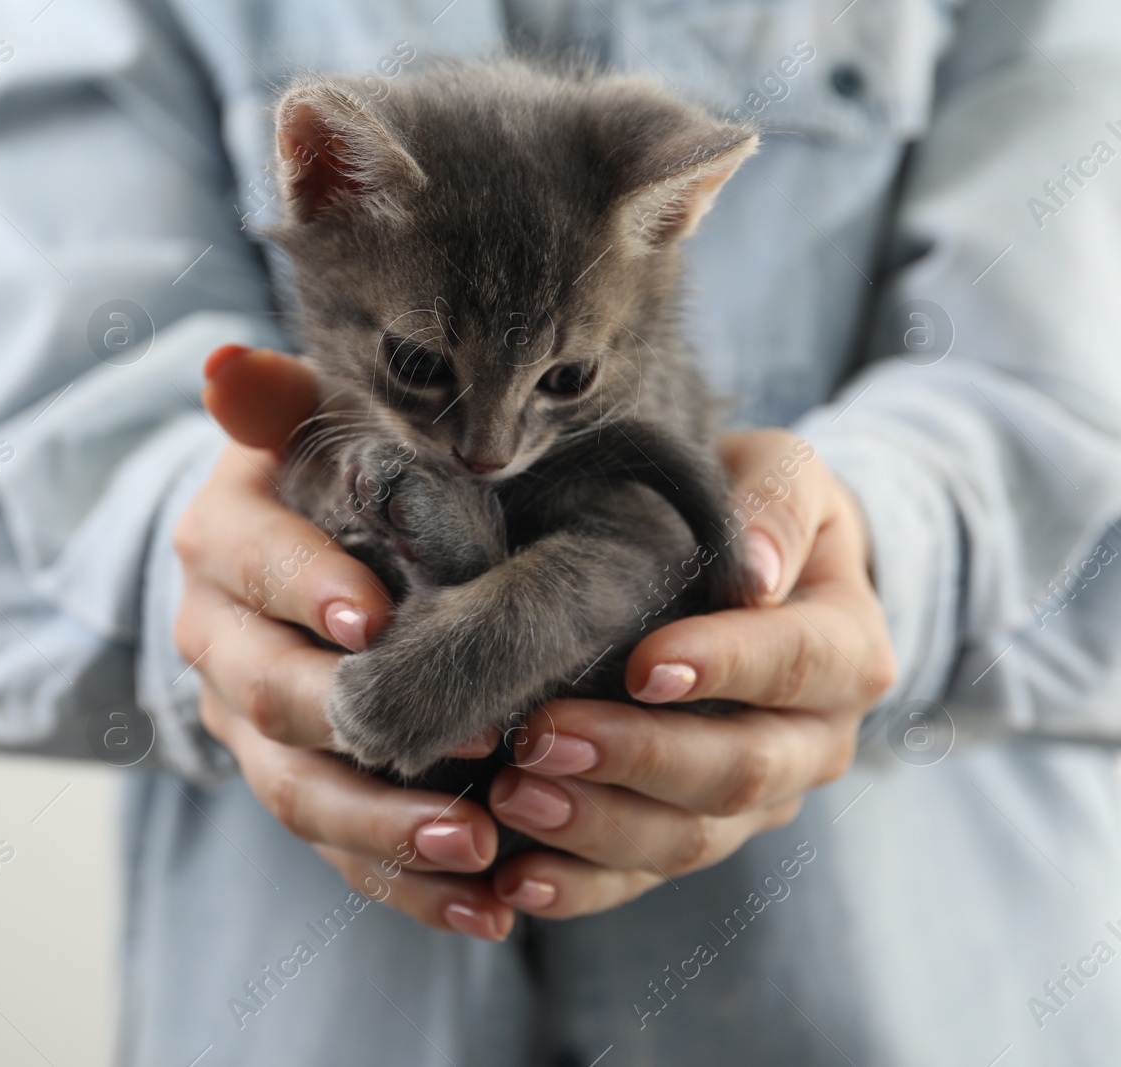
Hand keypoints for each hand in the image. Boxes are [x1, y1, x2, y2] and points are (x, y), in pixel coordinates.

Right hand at [173, 346, 518, 939]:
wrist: (282, 556)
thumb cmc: (323, 477)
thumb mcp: (303, 428)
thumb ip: (280, 402)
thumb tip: (221, 369)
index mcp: (222, 543)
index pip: (255, 565)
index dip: (310, 591)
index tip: (380, 623)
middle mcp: (218, 639)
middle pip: (270, 697)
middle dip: (362, 729)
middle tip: (469, 749)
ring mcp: (248, 725)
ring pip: (297, 790)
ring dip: (386, 828)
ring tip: (478, 850)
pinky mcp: (290, 782)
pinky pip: (334, 850)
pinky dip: (404, 883)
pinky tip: (484, 908)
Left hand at [474, 430, 896, 918]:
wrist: (754, 570)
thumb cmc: (752, 507)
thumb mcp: (781, 472)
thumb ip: (774, 502)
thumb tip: (754, 569)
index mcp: (845, 649)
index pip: (794, 664)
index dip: (723, 668)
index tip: (642, 664)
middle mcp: (813, 741)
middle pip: (740, 770)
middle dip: (639, 759)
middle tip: (545, 736)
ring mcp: (755, 800)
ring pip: (690, 838)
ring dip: (597, 826)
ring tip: (513, 796)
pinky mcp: (695, 834)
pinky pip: (642, 880)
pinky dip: (580, 886)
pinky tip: (515, 879)